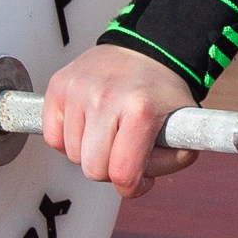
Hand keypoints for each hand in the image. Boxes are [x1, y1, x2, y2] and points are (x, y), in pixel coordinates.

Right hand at [42, 45, 195, 197]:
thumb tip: (138, 182)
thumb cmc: (162, 94)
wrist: (147, 50)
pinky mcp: (59, 86)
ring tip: (107, 132)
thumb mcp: (184, 130)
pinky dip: (68, 139)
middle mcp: (106, 97)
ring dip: (89, 152)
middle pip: (92, 169)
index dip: (131, 187)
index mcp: (141, 110)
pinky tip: (88, 125)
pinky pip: (52, 137)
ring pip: (72, 154)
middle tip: (121, 153)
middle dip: (109, 170)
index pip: (123, 172)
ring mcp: (78, 90)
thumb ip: (170, 163)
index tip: (138, 180)